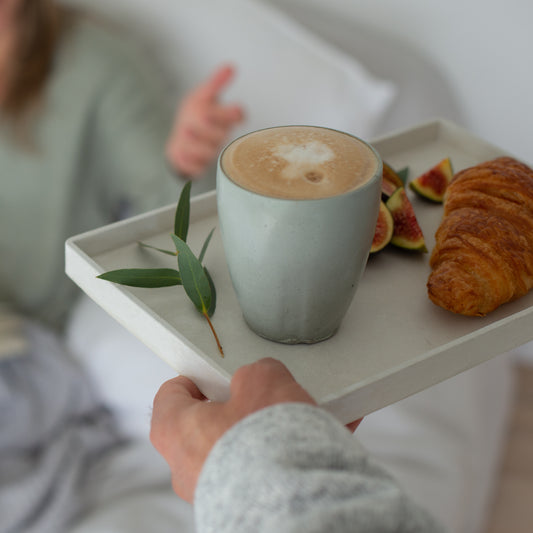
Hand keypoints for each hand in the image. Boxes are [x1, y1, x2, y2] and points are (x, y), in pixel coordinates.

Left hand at [150, 357, 315, 502]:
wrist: (290, 502)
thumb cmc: (265, 448)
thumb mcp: (262, 380)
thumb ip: (253, 373)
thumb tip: (259, 379)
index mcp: (175, 430)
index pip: (169, 397)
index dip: (191, 381)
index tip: (205, 376)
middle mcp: (182, 468)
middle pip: (194, 428)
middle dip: (223, 411)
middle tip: (246, 399)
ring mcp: (205, 494)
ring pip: (219, 455)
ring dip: (244, 439)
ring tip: (275, 428)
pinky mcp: (232, 511)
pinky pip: (240, 478)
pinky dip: (257, 465)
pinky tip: (283, 454)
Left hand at [166, 64, 243, 176]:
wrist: (179, 142)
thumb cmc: (193, 118)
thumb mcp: (202, 96)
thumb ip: (216, 83)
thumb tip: (231, 66)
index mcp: (222, 120)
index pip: (237, 116)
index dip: (234, 114)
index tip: (230, 110)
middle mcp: (217, 136)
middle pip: (221, 135)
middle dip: (210, 127)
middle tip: (201, 117)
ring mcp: (209, 152)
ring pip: (208, 152)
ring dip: (197, 144)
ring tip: (185, 132)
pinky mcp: (198, 166)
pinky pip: (197, 168)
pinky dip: (188, 161)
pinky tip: (181, 152)